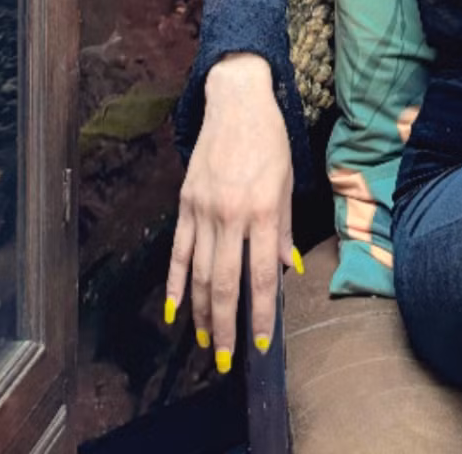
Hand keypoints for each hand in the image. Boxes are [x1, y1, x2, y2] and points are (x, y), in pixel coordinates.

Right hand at [165, 54, 295, 368]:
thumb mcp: (288, 181)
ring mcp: (204, 210)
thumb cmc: (270, 140)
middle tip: (226, 360)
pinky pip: (177, 251)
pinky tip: (173, 311)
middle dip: (225, 326)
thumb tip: (287, 268)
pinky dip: (174, 284)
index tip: (261, 343)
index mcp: (263, 210)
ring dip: (200, 313)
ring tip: (205, 342)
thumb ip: (284, 228)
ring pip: (197, 273)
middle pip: (223, 283)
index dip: (261, 312)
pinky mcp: (185, 203)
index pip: (262, 275)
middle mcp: (231, 215)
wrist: (235, 101)